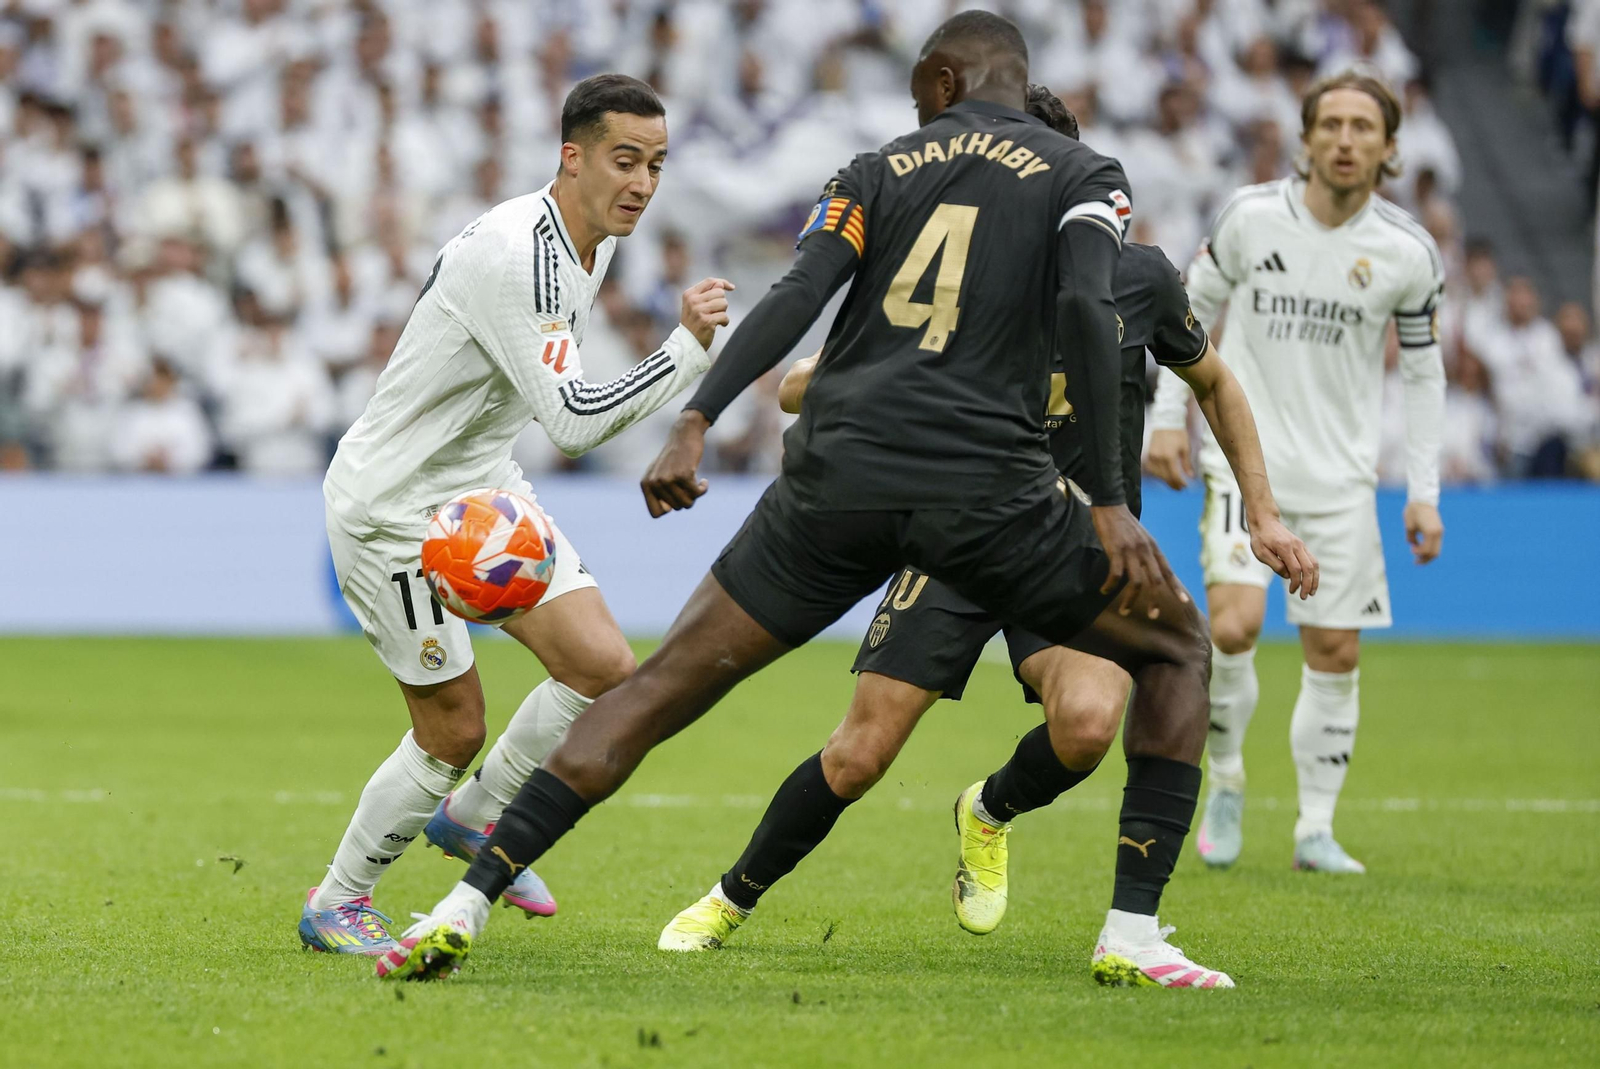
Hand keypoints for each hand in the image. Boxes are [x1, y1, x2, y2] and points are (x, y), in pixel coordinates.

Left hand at [641, 410, 710, 516]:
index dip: (669, 508)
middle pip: (676, 508)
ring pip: (687, 503)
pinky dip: (703, 488)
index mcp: (646, 484)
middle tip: (688, 484)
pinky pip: (697, 494)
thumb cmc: (675, 457)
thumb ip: (660, 492)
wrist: (684, 435)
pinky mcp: (683, 475)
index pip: (656, 514)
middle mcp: (654, 482)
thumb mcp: (661, 474)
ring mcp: (667, 479)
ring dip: (695, 495)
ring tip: (695, 483)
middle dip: (685, 498)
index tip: (675, 496)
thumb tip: (666, 510)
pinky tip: (704, 480)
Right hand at [681, 277, 734, 349]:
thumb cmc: (694, 323)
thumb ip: (707, 293)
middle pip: (719, 292)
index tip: (731, 287)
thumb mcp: (695, 305)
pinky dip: (725, 322)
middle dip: (722, 302)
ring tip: (715, 319)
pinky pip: (725, 316)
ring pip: (724, 303)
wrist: (687, 343)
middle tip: (715, 312)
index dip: (723, 283)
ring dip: (723, 312)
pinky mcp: (706, 321)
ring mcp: (699, 311)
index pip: (710, 281)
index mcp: (689, 294)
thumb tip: (723, 285)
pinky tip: (719, 325)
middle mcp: (693, 301)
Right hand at [1090, 504, 1185, 618]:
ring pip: (1136, 582)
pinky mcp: (1116, 550)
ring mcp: (1131, 551)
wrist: (1110, 505)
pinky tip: (1104, 590)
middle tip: (1153, 615)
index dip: (1176, 588)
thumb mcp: (1142, 537)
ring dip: (1130, 600)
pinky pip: (1116, 574)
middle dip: (1155, 601)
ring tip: (1124, 611)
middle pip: (1156, 581)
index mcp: (1154, 548)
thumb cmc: (1125, 523)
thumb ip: (1147, 553)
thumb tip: (1151, 571)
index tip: (1184, 602)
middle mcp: (1146, 551)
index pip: (1168, 571)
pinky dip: (1110, 585)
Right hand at [1145, 428, 1192, 489]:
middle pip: (1165, 477)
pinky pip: (1152, 469)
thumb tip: (1190, 476)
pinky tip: (1164, 475)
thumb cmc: (1177, 433)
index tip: (1185, 486)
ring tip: (1173, 482)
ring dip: (1165, 480)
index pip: (1174, 476)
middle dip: (1173, 484)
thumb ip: (1187, 463)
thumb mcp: (1185, 447)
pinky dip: (1158, 474)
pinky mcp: (1148, 455)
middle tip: (1180, 488)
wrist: (1165, 422)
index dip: (1180, 483)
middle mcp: (1159, 458)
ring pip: (1158, 475)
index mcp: (1169, 456)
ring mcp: (1152, 457)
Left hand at [1248, 512, 1319, 598]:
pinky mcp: (1302, 546)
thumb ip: (1275, 565)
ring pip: (1314, 564)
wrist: (1266, 522)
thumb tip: (1287, 576)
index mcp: (1285, 548)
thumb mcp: (1261, 553)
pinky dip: (1314, 572)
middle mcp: (1296, 546)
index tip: (1292, 591)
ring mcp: (1301, 545)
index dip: (1295, 582)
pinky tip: (1311, 581)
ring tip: (1312, 592)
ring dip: (1315, 579)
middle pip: (1308, 568)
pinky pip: (1312, 560)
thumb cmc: (1260, 538)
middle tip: (1304, 596)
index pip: (1295, 569)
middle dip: (1308, 584)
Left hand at [1404, 501, 1443, 563]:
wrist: (1423, 499)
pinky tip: (1421, 548)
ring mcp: (1440, 532)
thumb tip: (1413, 545)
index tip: (1411, 550)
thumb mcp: (1409, 525)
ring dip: (1428, 555)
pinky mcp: (1439, 530)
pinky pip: (1436, 544)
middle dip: (1425, 559)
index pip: (1427, 550)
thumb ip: (1411, 537)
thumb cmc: (1413, 511)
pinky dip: (1430, 549)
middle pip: (1434, 553)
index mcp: (1431, 532)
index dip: (1419, 553)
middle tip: (1416, 561)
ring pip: (1437, 550)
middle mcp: (1438, 533)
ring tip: (1418, 558)